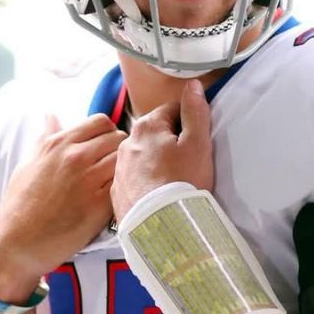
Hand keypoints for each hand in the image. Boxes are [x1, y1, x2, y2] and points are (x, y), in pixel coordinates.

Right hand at [0, 113, 126, 299]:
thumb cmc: (18, 205)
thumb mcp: (28, 164)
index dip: (108, 133)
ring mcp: (89, 180)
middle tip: (113, 168)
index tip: (105, 148)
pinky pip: (123, 186)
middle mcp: (75, 157)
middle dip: (119, 150)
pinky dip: (123, 190)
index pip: (101, 122)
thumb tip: (51, 116)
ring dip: (124, 171)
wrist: (14, 243)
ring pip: (125, 161)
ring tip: (116, 184)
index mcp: (58, 143)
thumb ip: (45, 138)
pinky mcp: (99, 205)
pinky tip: (115, 200)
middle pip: (118, 138)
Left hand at [111, 80, 213, 224]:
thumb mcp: (197, 144)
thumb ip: (195, 111)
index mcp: (147, 126)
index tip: (197, 141)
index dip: (189, 123)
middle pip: (155, 133)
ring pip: (142, 156)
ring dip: (156, 162)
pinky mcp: (116, 193)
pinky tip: (157, 195)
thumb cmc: (183, 182)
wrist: (161, 228)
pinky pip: (133, 179)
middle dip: (170, 142)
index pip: (172, 110)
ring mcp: (118, 169)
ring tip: (172, 182)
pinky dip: (144, 182)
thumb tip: (192, 84)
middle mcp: (126, 143)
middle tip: (188, 164)